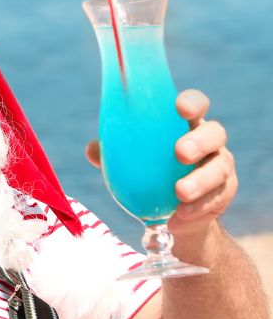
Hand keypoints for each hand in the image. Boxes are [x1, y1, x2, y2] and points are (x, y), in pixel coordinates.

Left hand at [85, 89, 237, 242]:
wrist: (172, 213)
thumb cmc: (148, 173)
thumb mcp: (130, 162)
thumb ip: (113, 153)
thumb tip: (93, 150)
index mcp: (184, 125)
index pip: (195, 104)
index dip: (191, 103)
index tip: (180, 108)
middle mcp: (208, 141)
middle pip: (215, 133)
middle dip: (199, 141)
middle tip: (180, 153)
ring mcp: (220, 166)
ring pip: (221, 167)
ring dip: (201, 180)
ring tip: (180, 193)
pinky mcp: (224, 192)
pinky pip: (218, 198)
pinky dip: (199, 207)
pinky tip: (180, 215)